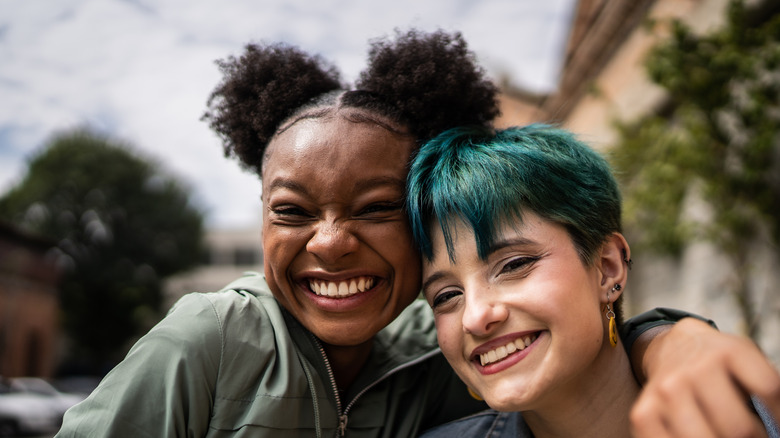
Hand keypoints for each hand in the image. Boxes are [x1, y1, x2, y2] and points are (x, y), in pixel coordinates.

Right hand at [630, 317, 779, 436]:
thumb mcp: (747, 360)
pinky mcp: (644, 413)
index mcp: (727, 351)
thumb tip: (776, 422)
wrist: (672, 347)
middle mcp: (693, 370)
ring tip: (723, 435)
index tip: (777, 424)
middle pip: (738, 428)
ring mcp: (666, 392)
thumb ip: (766, 386)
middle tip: (749, 435)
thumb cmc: (719, 363)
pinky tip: (694, 434)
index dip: (779, 414)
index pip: (769, 388)